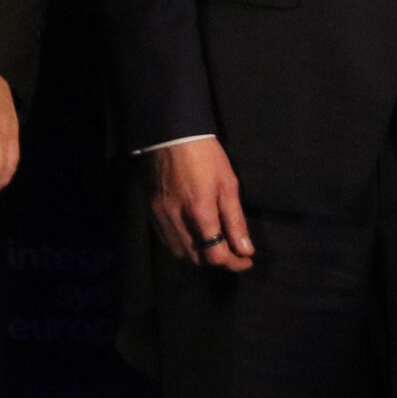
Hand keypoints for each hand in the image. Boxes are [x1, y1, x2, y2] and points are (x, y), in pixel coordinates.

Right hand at [147, 136, 254, 270]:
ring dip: (198, 255)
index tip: (246, 259)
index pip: (215, 254)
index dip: (235, 263)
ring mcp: (160, 215)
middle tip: (232, 251)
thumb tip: (245, 249)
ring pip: (179, 252)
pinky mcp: (150, 210)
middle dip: (217, 260)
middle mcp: (176, 219)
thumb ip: (235, 220)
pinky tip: (192, 234)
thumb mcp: (228, 184)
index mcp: (199, 211)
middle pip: (197, 258)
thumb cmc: (205, 155)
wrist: (168, 134)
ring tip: (213, 244)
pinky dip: (182, 244)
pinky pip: (166, 239)